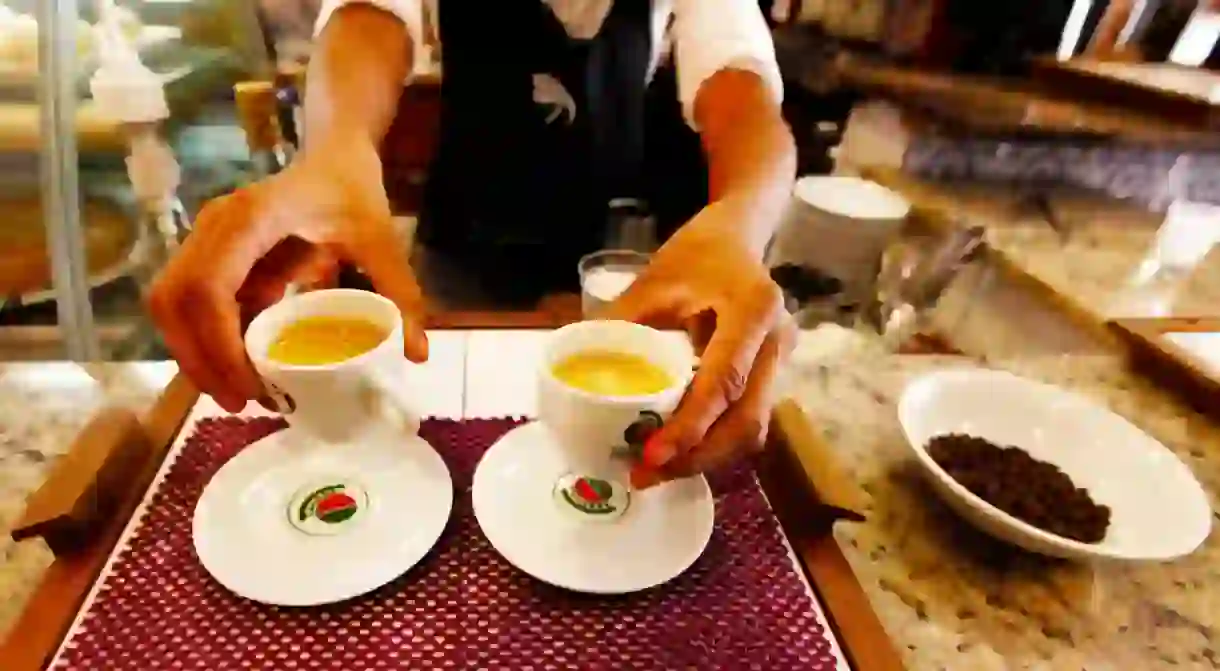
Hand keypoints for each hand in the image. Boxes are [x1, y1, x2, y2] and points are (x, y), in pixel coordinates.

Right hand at [147, 133, 427, 412]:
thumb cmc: (353, 191)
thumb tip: (415, 354)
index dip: (218, 343)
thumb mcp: (382, 240)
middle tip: (240, 402)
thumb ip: (400, 293)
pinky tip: (239, 369)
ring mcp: (206, 238)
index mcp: (251, 218)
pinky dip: (206, 338)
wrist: (334, 154)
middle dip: (199, 359)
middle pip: (175, 301)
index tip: (248, 386)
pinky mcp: (210, 254)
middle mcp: (215, 225)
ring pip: (172, 304)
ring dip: (195, 353)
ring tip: (238, 393)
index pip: (209, 287)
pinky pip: (191, 302)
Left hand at [603, 200, 796, 486]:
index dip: (691, 425)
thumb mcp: (654, 280)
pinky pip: (747, 419)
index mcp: (753, 309)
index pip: (725, 381)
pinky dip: (713, 442)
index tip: (652, 454)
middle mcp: (778, 341)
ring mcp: (780, 361)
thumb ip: (621, 323)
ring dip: (707, 457)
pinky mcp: (771, 375)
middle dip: (698, 456)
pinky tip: (677, 450)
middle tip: (646, 474)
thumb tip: (577, 372)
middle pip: (747, 420)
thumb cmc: (696, 253)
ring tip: (655, 470)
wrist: (739, 235)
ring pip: (752, 428)